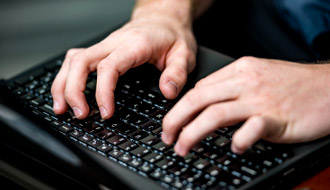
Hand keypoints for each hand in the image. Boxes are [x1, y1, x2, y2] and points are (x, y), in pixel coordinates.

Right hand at [51, 13, 196, 118]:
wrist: (163, 19)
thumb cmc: (172, 36)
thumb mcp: (184, 54)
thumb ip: (177, 74)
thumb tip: (167, 92)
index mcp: (134, 45)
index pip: (109, 67)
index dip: (103, 91)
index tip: (105, 112)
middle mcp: (114, 44)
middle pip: (81, 62)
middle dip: (73, 90)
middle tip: (79, 114)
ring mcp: (105, 46)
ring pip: (73, 60)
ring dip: (63, 84)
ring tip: (62, 108)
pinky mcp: (101, 50)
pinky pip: (76, 60)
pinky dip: (66, 77)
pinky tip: (66, 92)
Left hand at [162, 56, 329, 155]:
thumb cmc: (295, 83)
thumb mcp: (258, 73)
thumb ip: (231, 84)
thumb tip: (203, 97)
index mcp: (239, 71)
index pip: (199, 89)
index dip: (180, 108)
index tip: (173, 122)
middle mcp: (245, 83)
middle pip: (198, 99)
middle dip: (175, 120)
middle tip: (166, 136)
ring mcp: (260, 100)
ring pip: (214, 114)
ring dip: (192, 133)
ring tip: (183, 147)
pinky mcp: (276, 118)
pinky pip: (250, 129)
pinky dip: (237, 141)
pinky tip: (233, 148)